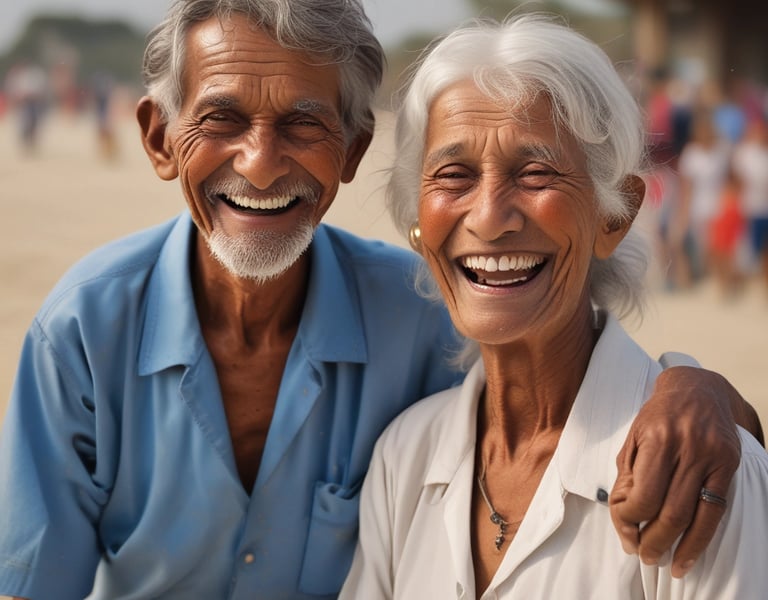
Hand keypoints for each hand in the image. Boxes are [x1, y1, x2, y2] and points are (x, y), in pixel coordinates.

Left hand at [609, 366, 740, 577]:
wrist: (697, 389)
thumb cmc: (657, 416)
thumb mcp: (633, 438)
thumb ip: (627, 476)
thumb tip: (624, 517)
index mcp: (658, 439)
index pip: (644, 495)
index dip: (630, 519)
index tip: (624, 530)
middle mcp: (689, 448)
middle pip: (671, 511)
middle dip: (653, 541)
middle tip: (643, 556)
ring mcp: (713, 458)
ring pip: (696, 516)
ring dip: (678, 547)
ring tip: (665, 564)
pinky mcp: (729, 465)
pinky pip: (716, 510)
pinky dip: (701, 538)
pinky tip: (689, 555)